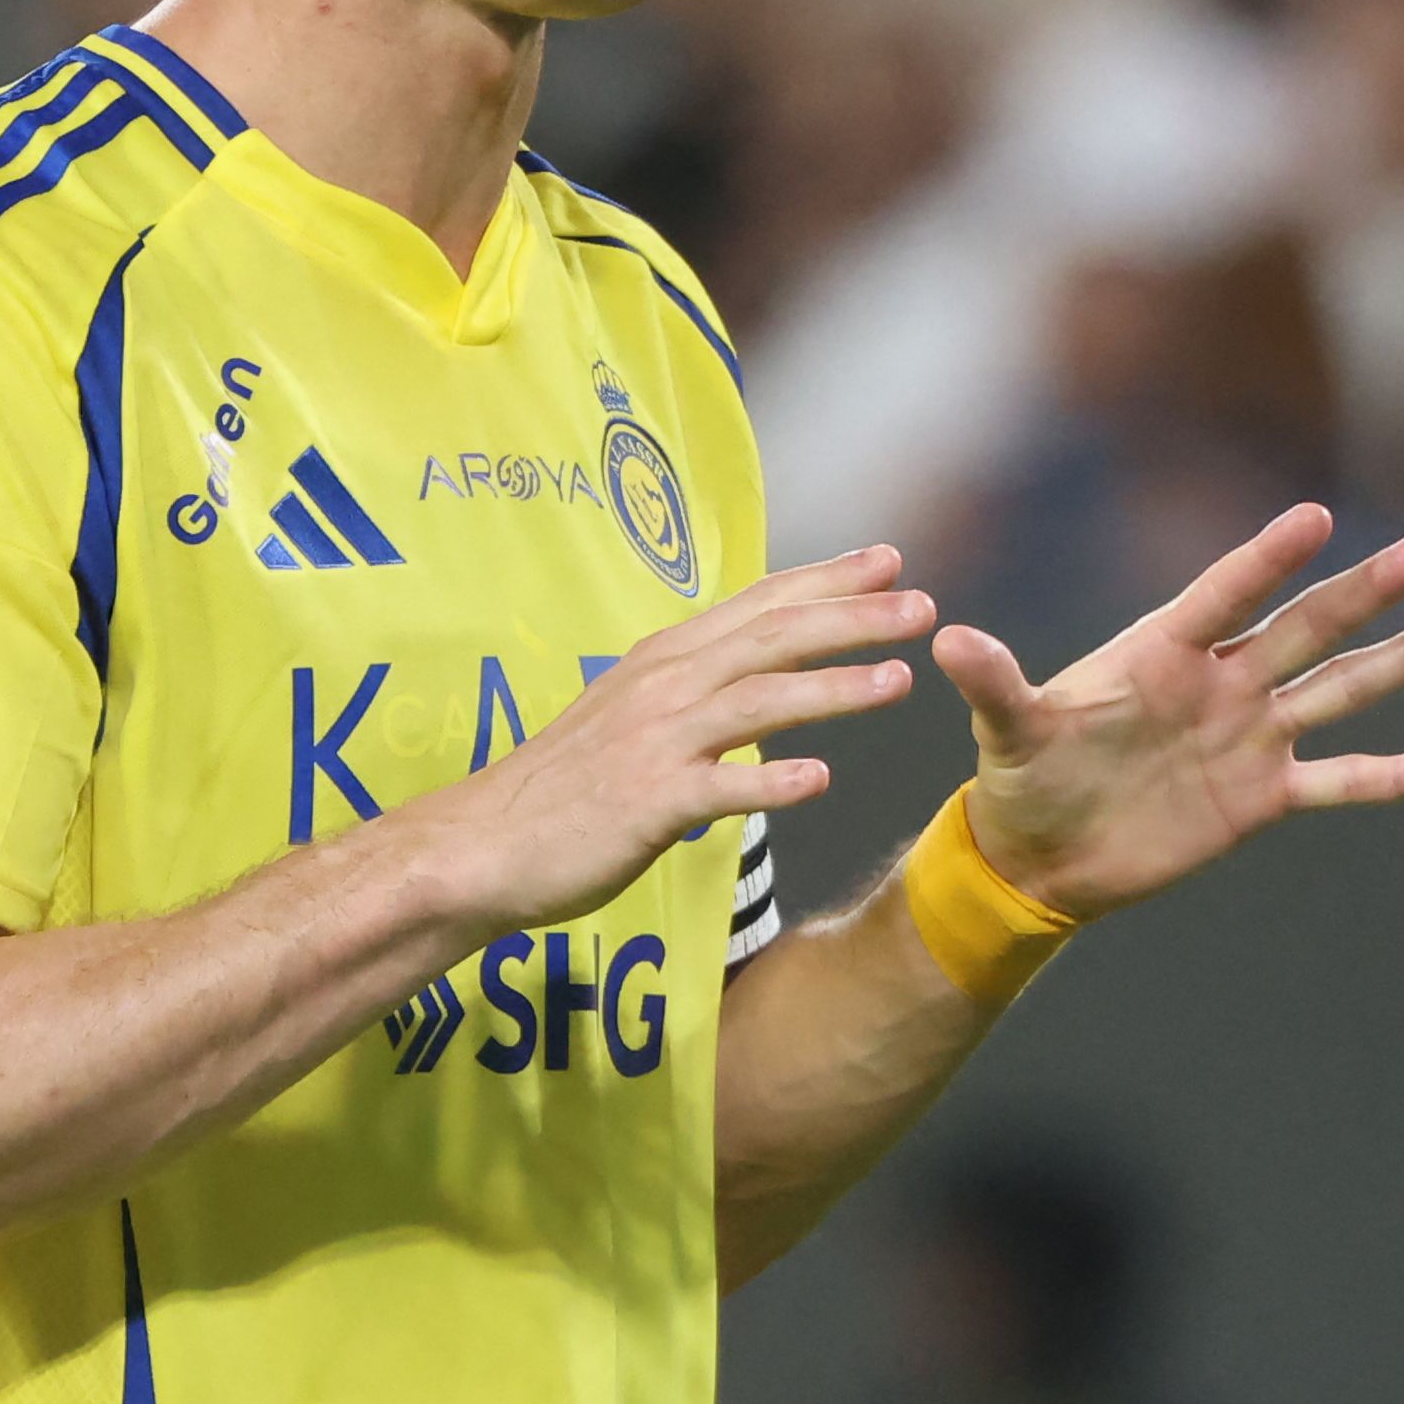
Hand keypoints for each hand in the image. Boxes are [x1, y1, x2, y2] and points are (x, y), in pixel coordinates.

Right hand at [417, 547, 931, 938]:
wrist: (483, 844)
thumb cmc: (563, 786)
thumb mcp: (630, 714)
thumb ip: (692, 689)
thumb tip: (750, 671)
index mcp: (665, 661)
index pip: (759, 606)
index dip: (826, 580)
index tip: (888, 559)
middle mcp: (665, 687)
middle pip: (772, 639)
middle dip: (852, 618)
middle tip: (920, 604)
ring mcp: (656, 743)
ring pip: (758, 703)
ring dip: (831, 688)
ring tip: (899, 680)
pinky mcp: (647, 803)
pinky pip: (718, 790)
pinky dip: (769, 783)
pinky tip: (820, 780)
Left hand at [939, 503, 1403, 918]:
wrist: (1042, 855)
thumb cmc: (1022, 778)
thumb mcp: (1009, 730)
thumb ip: (994, 684)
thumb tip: (948, 642)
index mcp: (1165, 651)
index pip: (1226, 593)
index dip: (1268, 559)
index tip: (1315, 517)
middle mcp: (1222, 682)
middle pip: (1308, 626)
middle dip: (1368, 590)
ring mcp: (1250, 736)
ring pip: (1342, 688)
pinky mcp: (1263, 796)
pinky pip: (1342, 780)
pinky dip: (1396, 776)